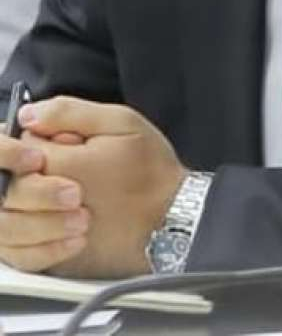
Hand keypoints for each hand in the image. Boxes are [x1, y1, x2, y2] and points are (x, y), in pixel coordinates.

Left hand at [17, 97, 188, 277]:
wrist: (174, 217)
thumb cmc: (152, 169)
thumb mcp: (123, 122)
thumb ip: (71, 113)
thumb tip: (29, 114)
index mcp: (67, 166)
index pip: (23, 146)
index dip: (43, 137)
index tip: (67, 139)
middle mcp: (54, 203)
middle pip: (14, 183)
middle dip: (36, 169)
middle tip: (70, 164)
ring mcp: (54, 235)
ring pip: (15, 217)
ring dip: (34, 201)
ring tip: (68, 192)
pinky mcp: (59, 259)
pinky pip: (25, 248)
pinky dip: (34, 233)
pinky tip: (62, 219)